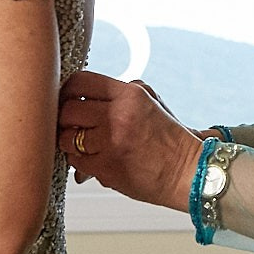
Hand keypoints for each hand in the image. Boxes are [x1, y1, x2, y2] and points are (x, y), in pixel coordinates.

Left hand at [57, 70, 204, 212]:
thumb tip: (84, 95)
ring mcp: (111, 142)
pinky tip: (92, 159)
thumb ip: (119, 93)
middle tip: (71, 124)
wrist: (187, 172)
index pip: (81, 82)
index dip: (68, 90)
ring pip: (67, 137)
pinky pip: (75, 161)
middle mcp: (118, 115)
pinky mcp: (106, 167)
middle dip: (65, 118)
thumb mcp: (151, 102)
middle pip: (68, 109)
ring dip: (69, 142)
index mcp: (130, 95)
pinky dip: (79, 162)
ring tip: (82, 144)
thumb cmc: (169, 140)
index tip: (67, 97)